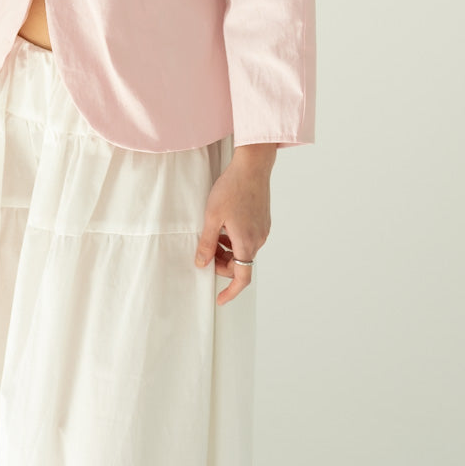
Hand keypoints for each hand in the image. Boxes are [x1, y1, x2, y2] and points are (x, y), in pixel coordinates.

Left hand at [194, 143, 275, 304]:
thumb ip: (206, 243)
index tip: (219, 299)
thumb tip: (201, 263)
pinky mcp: (263, 221)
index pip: (242, 278)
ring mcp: (263, 230)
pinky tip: (224, 224)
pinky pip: (248, 239)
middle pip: (240, 264)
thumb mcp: (211, 216)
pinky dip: (235, 239)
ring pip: (244, 251)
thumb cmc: (232, 188)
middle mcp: (258, 239)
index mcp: (246, 243)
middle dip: (222, 264)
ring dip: (228, 250)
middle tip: (206, 251)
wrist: (252, 166)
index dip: (230, 292)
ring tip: (213, 233)